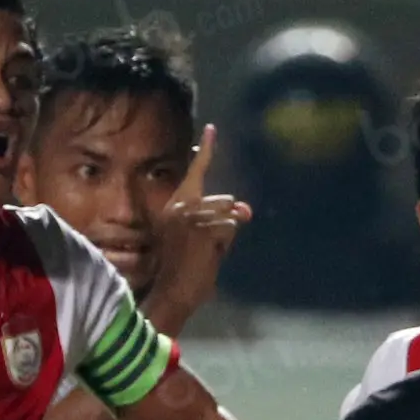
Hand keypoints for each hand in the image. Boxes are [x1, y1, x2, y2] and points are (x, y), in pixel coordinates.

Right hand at [143, 126, 252, 332]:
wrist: (172, 291)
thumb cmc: (185, 269)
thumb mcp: (205, 240)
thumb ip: (224, 221)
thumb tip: (247, 210)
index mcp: (174, 207)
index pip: (194, 172)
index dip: (205, 150)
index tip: (211, 129)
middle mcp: (180, 206)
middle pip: (225, 200)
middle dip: (226, 223)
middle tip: (206, 247)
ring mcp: (190, 216)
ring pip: (229, 216)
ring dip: (224, 238)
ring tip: (204, 254)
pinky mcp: (201, 227)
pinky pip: (230, 229)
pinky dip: (224, 245)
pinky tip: (206, 257)